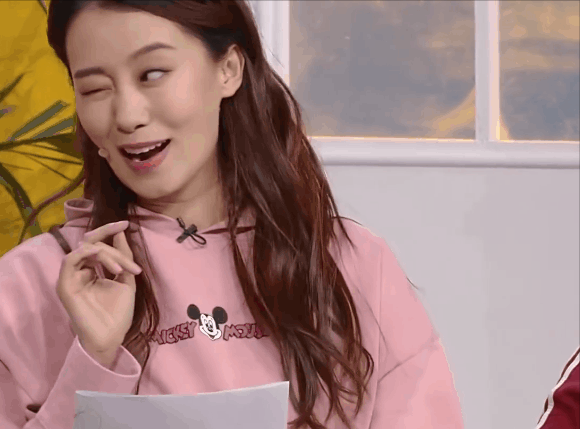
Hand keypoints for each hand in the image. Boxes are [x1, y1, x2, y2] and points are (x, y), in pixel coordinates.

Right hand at [56, 220, 141, 361]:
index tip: (126, 223)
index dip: (110, 231)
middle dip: (108, 235)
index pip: (98, 243)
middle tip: (123, 229)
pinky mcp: (65, 286)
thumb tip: (121, 232)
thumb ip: (123, 257)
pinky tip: (101, 257)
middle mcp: (80, 271)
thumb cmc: (118, 313)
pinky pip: (70, 260)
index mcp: (93, 269)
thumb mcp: (127, 279)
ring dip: (106, 253)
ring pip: (85, 249)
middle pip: (91, 242)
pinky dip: (86, 253)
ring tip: (121, 269)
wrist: (111, 337)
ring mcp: (72, 278)